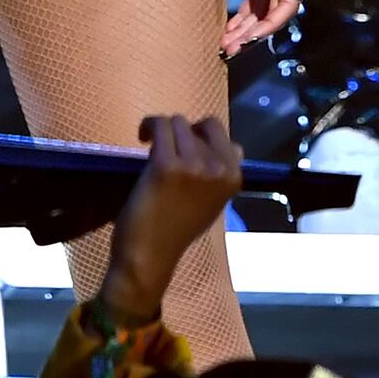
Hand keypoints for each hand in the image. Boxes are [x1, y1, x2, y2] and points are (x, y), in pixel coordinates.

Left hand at [96, 114, 243, 329]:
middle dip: (182, 130)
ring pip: (177, 121)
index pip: (220, 132)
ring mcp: (194, 165)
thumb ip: (223, 173)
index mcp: (233, 177)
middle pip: (200, 124)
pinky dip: (148, 127)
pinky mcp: (166, 164)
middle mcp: (219, 168)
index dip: (199, 134)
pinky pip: (159, 126)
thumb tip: (236, 146)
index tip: (183, 146)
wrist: (150, 256)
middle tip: (166, 145)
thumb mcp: (213, 201)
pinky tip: (142, 139)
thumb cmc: (178, 229)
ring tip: (151, 144)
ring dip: (163, 129)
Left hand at [219, 0, 306, 52]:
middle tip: (230, 47)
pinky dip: (244, 14)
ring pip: (263, 7)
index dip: (272, 23)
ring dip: (247, 27)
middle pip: (274, 10)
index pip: (289, 2)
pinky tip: (231, 27)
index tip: (251, 36)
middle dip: (254, 31)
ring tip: (226, 43)